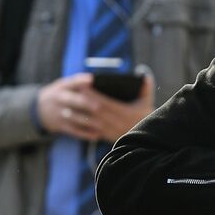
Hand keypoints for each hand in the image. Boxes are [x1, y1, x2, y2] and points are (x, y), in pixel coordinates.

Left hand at [36, 72, 155, 142]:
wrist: (148, 140)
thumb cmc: (146, 117)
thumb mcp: (147, 102)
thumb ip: (146, 88)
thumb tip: (144, 75)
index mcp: (126, 113)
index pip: (105, 102)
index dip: (93, 94)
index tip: (83, 86)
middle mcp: (117, 123)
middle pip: (96, 112)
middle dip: (83, 103)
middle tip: (71, 95)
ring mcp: (112, 132)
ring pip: (91, 124)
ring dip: (78, 117)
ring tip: (66, 110)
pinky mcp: (108, 138)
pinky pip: (91, 132)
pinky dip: (81, 127)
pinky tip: (74, 122)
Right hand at [37, 74, 101, 140]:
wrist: (37, 109)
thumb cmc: (58, 94)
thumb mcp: (63, 85)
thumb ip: (76, 82)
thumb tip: (91, 78)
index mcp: (62, 88)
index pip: (71, 82)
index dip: (80, 80)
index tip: (90, 79)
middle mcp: (60, 100)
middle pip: (74, 101)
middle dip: (86, 104)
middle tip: (99, 106)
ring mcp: (60, 114)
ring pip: (75, 118)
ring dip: (89, 122)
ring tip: (102, 124)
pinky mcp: (61, 126)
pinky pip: (74, 131)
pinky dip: (85, 134)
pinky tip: (96, 135)